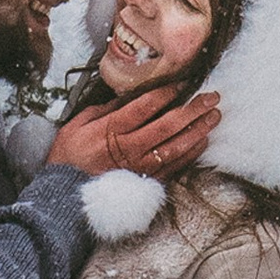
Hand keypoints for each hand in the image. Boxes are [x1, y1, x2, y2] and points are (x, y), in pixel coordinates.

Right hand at [48, 82, 220, 179]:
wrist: (65, 195)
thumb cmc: (69, 158)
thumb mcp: (77, 125)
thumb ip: (104, 110)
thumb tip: (128, 96)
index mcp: (111, 130)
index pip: (145, 107)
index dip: (167, 94)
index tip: (183, 83)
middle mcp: (130, 148)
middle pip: (168, 125)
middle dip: (192, 109)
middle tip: (211, 97)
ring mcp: (140, 167)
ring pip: (177, 147)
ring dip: (198, 130)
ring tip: (214, 116)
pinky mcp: (146, 181)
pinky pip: (175, 166)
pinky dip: (191, 153)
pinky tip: (202, 141)